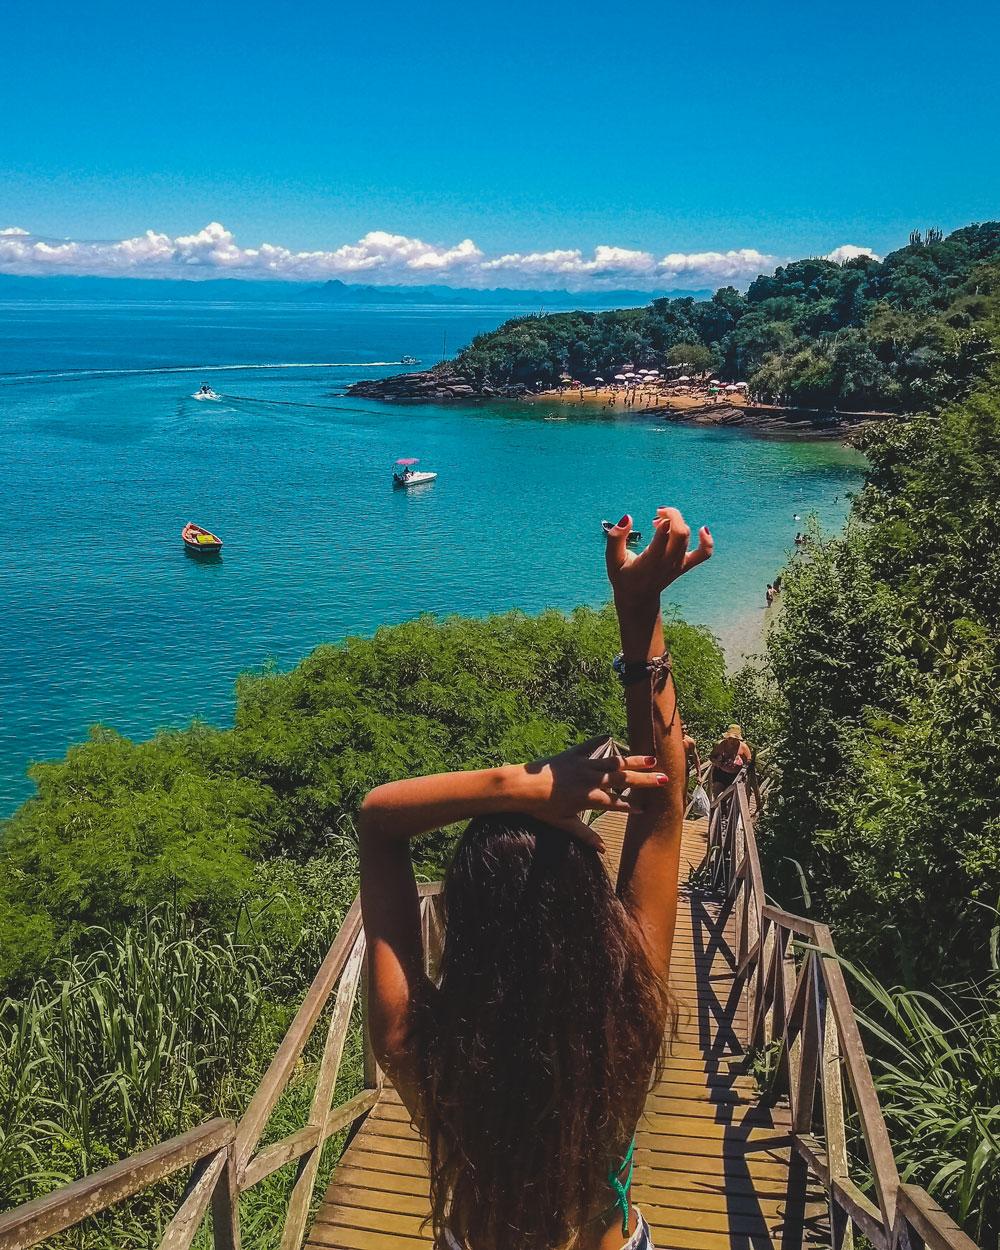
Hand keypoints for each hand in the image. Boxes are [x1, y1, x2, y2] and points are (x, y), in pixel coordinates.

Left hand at [506, 737, 668, 849]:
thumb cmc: (541, 808)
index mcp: (590, 799)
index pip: (617, 803)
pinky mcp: (573, 754)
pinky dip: (601, 741)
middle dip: (645, 780)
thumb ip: (585, 835)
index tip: (645, 809)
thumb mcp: (564, 823)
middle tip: (663, 779)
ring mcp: (583, 765)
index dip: (631, 807)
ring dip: (633, 760)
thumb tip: (603, 849)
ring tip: (651, 758)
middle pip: (623, 780)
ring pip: (613, 762)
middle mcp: (591, 780)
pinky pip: (591, 746)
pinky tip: (610, 736)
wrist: (521, 785)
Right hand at [605, 506, 712, 610]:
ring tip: (662, 522)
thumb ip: (615, 538)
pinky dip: (707, 541)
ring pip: (687, 537)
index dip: (664, 522)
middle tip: (659, 513)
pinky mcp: (686, 565)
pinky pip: (704, 553)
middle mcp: (667, 564)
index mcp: (649, 563)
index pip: (664, 538)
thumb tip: (627, 517)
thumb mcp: (612, 559)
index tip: (655, 518)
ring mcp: (679, 565)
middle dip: (672, 516)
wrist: (638, 598)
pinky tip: (702, 530)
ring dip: (677, 522)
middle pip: (680, 533)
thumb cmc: (623, 576)